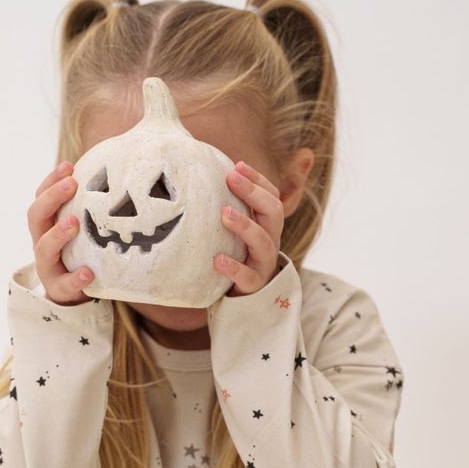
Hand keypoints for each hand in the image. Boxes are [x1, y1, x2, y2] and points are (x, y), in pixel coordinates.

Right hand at [27, 161, 95, 306]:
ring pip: (44, 248)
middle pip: (36, 216)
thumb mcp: (83, 228)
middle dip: (52, 198)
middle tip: (71, 184)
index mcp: (46, 224)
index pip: (41, 197)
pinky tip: (88, 272)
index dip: (51, 181)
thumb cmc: (82, 252)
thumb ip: (92, 208)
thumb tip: (123, 176)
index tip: (69, 166)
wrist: (76, 294)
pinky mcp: (59, 289)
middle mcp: (42, 242)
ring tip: (73, 223)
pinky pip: (64, 284)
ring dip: (58, 234)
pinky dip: (75, 278)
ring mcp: (48, 266)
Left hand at [215, 160, 282, 295]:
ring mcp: (263, 264)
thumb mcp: (231, 230)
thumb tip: (195, 167)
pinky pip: (248, 277)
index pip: (271, 196)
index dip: (258, 180)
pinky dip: (234, 267)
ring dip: (245, 225)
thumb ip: (224, 204)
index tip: (236, 166)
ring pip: (264, 242)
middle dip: (253, 192)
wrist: (238, 301)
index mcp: (266, 225)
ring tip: (224, 213)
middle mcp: (269, 241)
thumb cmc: (232, 256)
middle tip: (231, 178)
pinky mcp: (252, 287)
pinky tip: (217, 260)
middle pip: (273, 212)